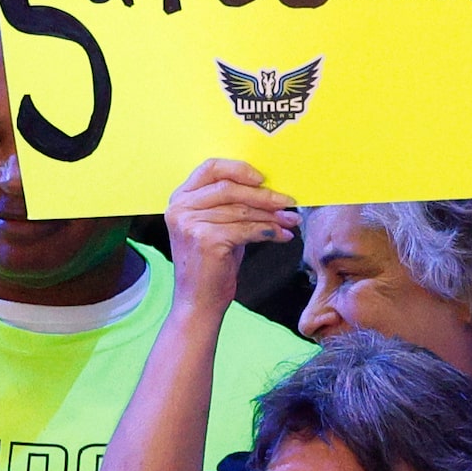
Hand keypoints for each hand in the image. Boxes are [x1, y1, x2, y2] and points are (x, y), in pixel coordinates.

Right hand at [165, 159, 297, 319]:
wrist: (199, 302)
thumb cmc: (211, 265)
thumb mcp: (218, 227)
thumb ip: (232, 205)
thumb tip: (269, 190)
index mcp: (180, 198)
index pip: (211, 168)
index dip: (239, 169)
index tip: (263, 178)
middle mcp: (180, 208)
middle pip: (230, 188)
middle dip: (264, 195)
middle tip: (288, 201)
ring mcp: (190, 223)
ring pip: (241, 210)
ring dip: (272, 215)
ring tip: (291, 220)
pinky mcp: (205, 240)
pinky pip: (246, 229)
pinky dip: (269, 231)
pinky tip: (282, 235)